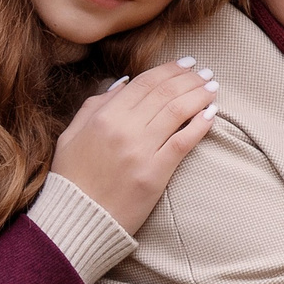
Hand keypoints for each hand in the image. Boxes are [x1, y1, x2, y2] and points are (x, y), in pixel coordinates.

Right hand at [47, 60, 218, 232]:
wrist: (77, 220)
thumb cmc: (73, 178)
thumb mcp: (72, 135)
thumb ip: (95, 105)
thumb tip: (124, 82)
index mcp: (103, 116)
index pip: (145, 83)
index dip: (169, 70)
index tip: (187, 63)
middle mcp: (124, 129)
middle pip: (165, 93)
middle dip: (189, 79)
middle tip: (205, 73)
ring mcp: (141, 151)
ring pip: (178, 112)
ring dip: (199, 96)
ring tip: (212, 88)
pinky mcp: (155, 174)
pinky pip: (183, 142)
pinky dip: (200, 125)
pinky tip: (212, 114)